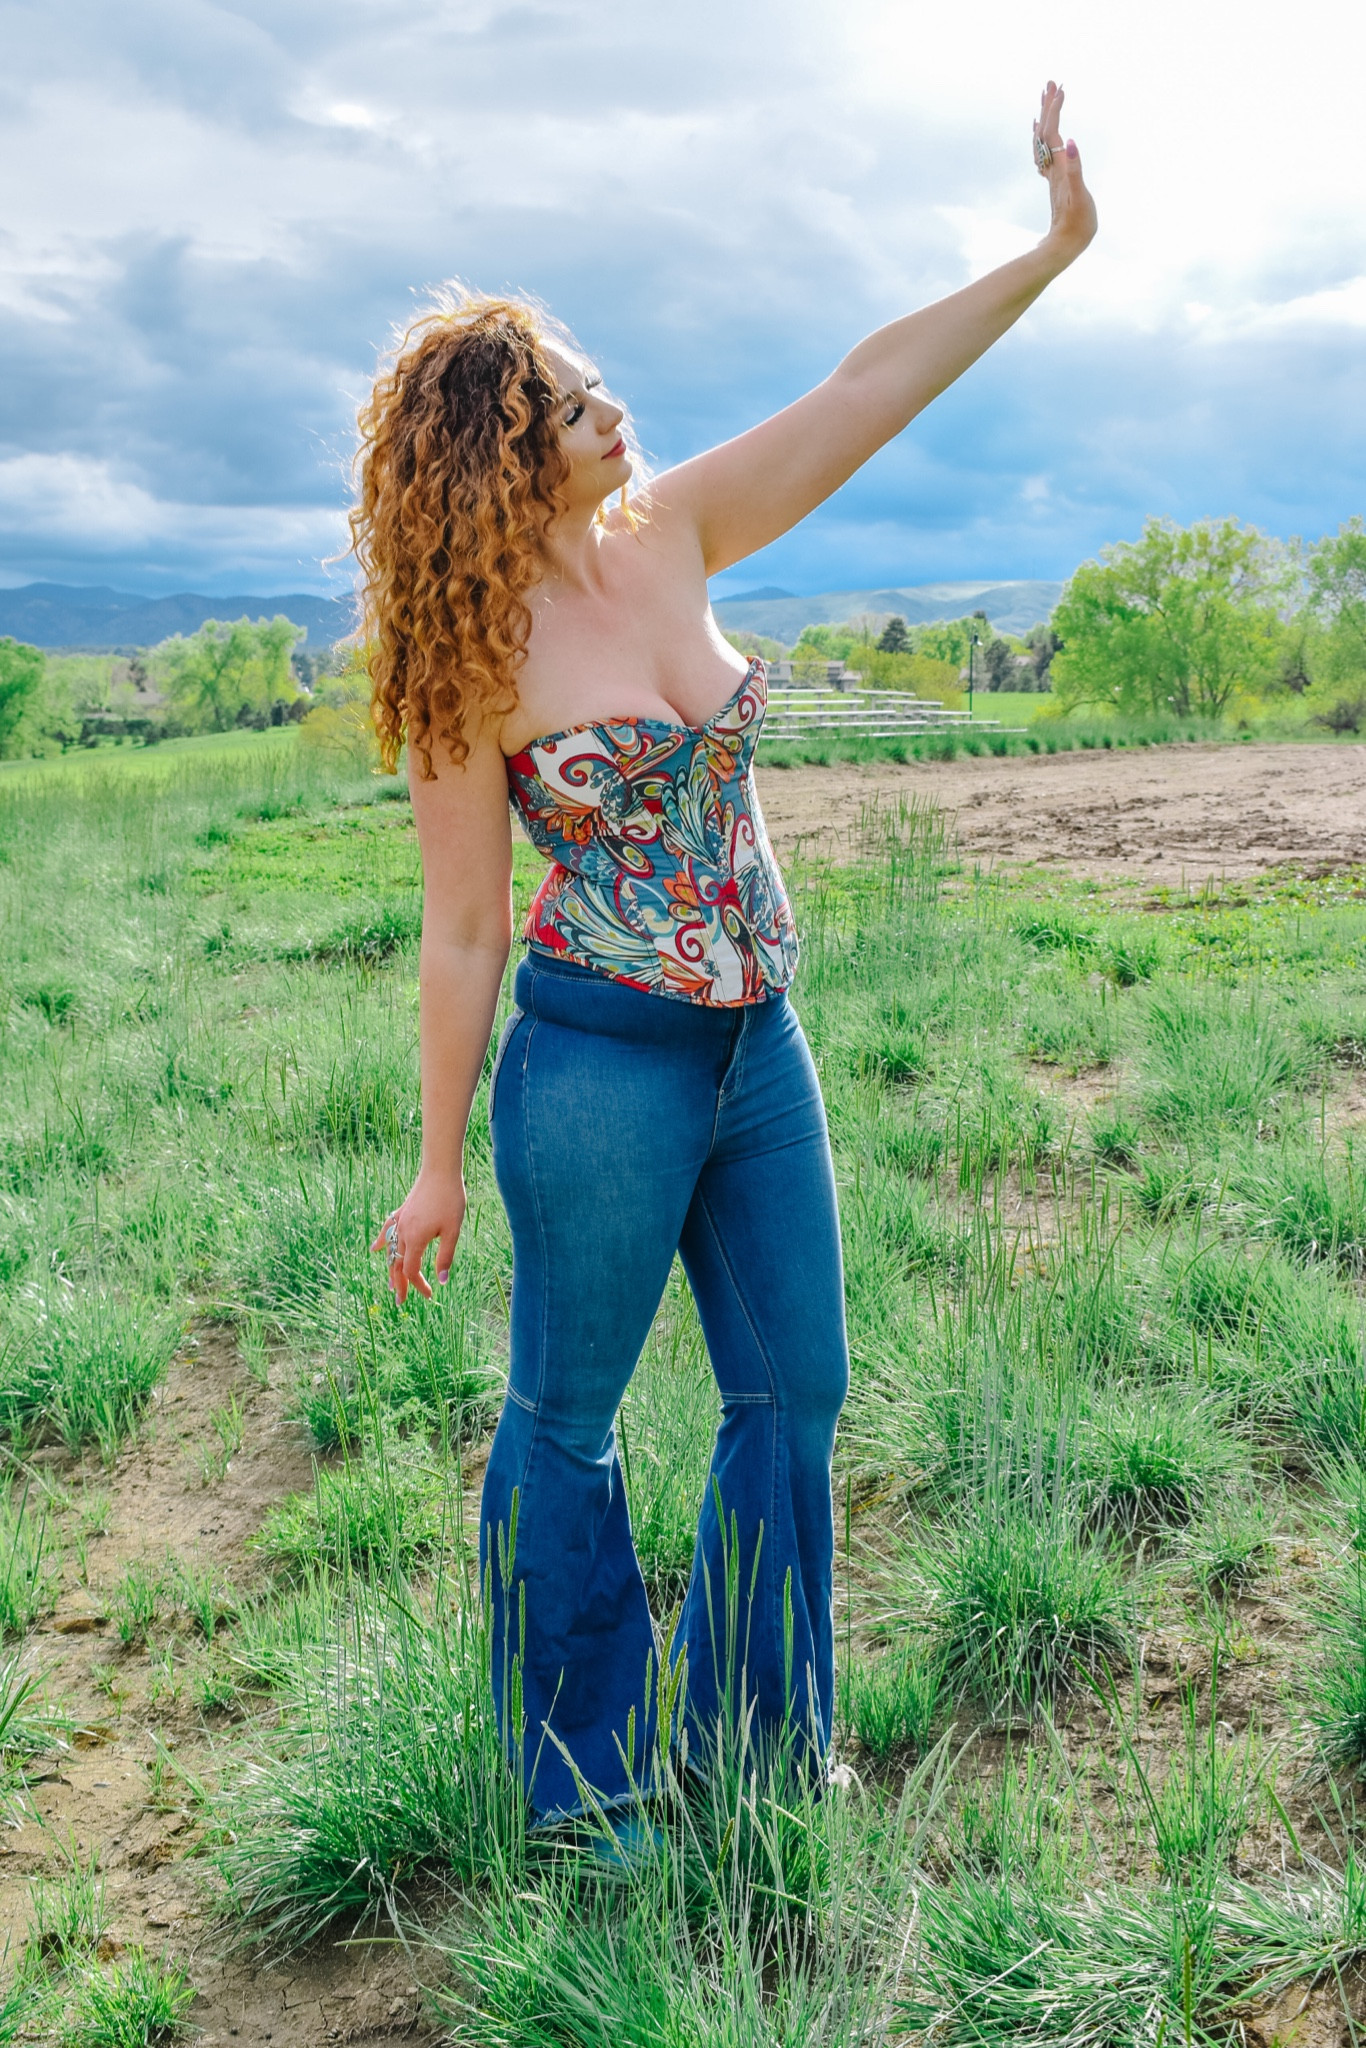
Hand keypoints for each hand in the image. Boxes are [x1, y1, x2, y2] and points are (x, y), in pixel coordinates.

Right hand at [371, 1166, 466, 1306]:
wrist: (440, 1171)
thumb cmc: (450, 1200)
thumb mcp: (453, 1231)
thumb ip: (445, 1256)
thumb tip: (442, 1280)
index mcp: (415, 1239)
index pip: (411, 1270)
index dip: (418, 1285)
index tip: (430, 1296)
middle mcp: (402, 1232)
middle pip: (397, 1264)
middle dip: (400, 1284)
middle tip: (401, 1302)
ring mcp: (400, 1221)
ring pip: (391, 1250)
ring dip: (391, 1268)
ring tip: (391, 1284)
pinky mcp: (402, 1211)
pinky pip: (387, 1231)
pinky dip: (381, 1242)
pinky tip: (375, 1249)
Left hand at [1033, 80, 1096, 266]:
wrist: (1064, 247)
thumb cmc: (1076, 226)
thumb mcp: (1079, 197)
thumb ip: (1074, 168)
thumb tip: (1069, 141)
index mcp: (1058, 168)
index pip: (1052, 132)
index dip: (1055, 108)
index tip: (1060, 86)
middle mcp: (1052, 169)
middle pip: (1045, 131)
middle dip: (1048, 105)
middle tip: (1050, 81)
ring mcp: (1053, 175)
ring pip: (1044, 140)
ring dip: (1045, 117)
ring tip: (1046, 97)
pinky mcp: (1056, 182)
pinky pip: (1045, 153)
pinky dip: (1044, 137)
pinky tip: (1043, 135)